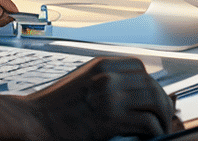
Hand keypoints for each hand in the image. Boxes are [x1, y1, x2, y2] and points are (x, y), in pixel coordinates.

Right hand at [25, 57, 179, 140]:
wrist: (34, 120)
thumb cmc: (55, 106)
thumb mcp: (82, 82)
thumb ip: (105, 81)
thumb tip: (131, 93)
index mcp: (101, 65)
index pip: (140, 69)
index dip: (150, 85)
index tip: (152, 98)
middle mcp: (108, 76)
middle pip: (151, 85)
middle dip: (161, 102)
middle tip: (163, 116)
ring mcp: (110, 96)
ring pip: (154, 102)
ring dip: (161, 117)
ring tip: (159, 128)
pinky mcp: (111, 119)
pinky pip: (146, 123)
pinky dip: (153, 131)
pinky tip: (149, 137)